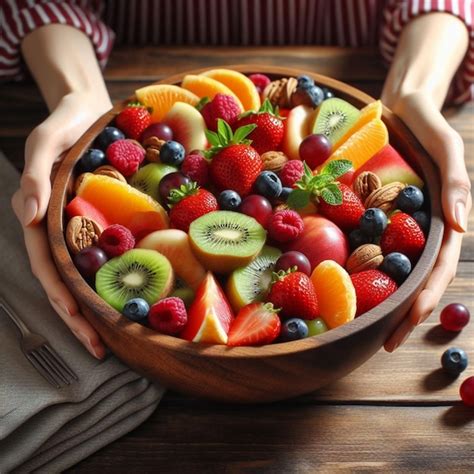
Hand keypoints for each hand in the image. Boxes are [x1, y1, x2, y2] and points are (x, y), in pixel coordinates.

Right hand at [11, 91, 111, 358]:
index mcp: (42, 216)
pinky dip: (107, 278)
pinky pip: (99, 254)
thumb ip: (37, 175)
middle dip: (79, 317)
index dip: (63, 300)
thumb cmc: (67, 123)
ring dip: (91, 307)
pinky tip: (123, 296)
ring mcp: (77, 226)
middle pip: (64, 281)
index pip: (49, 268)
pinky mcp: (97, 219)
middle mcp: (57, 228)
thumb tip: (27, 216)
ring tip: (111, 337)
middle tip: (101, 348)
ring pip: (80, 275)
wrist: (89, 109)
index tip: (82, 328)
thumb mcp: (47, 141)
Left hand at [381, 92, 470, 350]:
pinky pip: (367, 242)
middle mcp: (420, 227)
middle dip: (401, 312)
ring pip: (391, 267)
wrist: (398, 107)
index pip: (437, 268)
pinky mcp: (375, 212)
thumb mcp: (446, 146)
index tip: (406, 323)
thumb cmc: (426, 124)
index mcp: (441, 219)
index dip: (424, 297)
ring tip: (362, 326)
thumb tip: (465, 225)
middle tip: (381, 342)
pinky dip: (360, 266)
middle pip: (413, 277)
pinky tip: (342, 284)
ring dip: (381, 298)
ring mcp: (396, 222)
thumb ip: (457, 182)